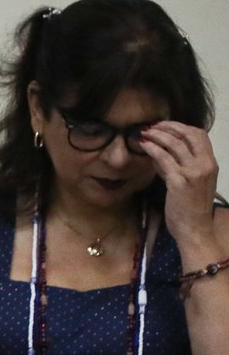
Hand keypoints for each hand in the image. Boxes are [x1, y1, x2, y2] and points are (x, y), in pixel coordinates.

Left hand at [138, 121, 220, 250]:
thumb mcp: (188, 183)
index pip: (199, 135)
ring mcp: (193, 173)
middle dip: (169, 126)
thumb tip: (159, 154)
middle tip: (152, 125)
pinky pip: (164, 159)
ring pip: (175, 144)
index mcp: (210, 164)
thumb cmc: (190, 208)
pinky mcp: (180, 182)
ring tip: (144, 132)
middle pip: (189, 134)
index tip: (164, 125)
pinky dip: (153, 149)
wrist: (194, 229)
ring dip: (158, 135)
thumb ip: (175, 167)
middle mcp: (205, 165)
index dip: (181, 127)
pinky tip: (143, 146)